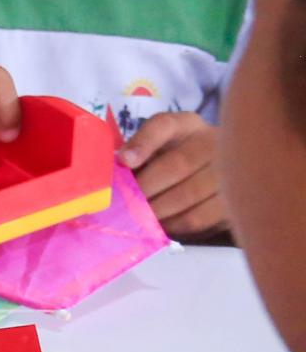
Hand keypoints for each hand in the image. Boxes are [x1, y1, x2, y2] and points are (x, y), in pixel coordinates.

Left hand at [122, 111, 225, 238]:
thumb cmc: (169, 166)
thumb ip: (134, 158)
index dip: (143, 142)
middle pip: (178, 163)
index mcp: (186, 126)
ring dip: (158, 210)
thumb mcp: (151, 154)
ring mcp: (232, 168)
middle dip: (145, 189)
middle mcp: (214, 140)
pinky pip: (201, 216)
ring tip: (139, 219)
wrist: (212, 181)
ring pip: (190, 193)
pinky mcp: (235, 199)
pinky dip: (174, 224)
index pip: (164, 125)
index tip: (124, 161)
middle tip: (125, 205)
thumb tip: (117, 171)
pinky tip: (161, 225)